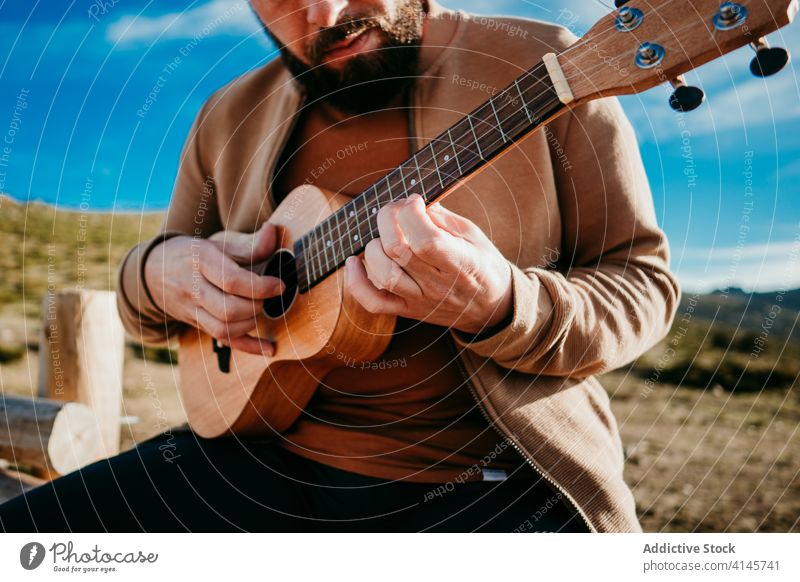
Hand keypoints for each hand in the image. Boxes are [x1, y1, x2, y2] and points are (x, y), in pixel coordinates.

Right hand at [144, 221, 284, 354]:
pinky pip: (223, 341)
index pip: (232, 280)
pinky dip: (249, 347)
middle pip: (228, 309)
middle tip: (267, 297)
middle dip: (256, 306)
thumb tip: (274, 232)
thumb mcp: (217, 243)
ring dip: (251, 323)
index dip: (261, 286)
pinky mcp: (195, 324)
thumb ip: (249, 244)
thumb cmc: (192, 254)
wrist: (153, 271)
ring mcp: (191, 309)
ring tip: (259, 309)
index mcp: (200, 260)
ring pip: (224, 329)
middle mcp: (193, 287)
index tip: (278, 286)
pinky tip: (268, 348)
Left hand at [344, 193, 512, 333]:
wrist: (489, 309)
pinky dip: (356, 282)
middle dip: (389, 219)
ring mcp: (420, 300)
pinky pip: (373, 302)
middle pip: (397, 250)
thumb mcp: (474, 236)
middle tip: (398, 210)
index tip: (415, 201)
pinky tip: (354, 262)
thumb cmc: (482, 265)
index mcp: (460, 263)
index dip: (412, 213)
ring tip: (387, 235)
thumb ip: (444, 219)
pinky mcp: (406, 310)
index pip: (426, 240)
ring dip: (375, 246)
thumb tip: (414, 203)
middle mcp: (438, 285)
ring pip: (383, 273)